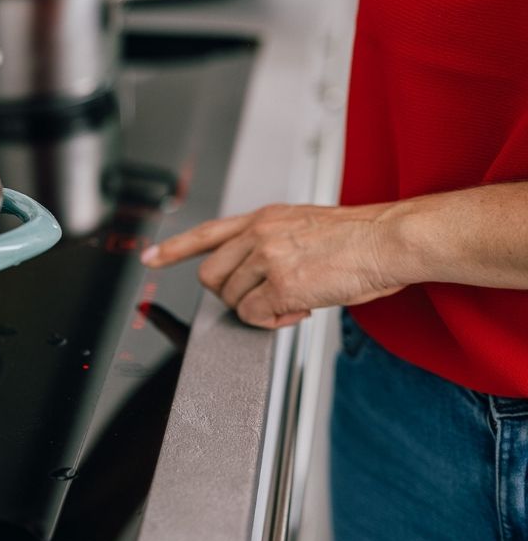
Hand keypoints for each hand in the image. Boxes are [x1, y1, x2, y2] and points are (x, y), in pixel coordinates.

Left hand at [141, 203, 405, 328]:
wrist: (389, 239)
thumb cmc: (360, 237)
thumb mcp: (304, 226)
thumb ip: (273, 243)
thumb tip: (259, 275)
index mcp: (263, 218)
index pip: (206, 233)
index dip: (174, 249)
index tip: (151, 258)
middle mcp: (258, 234)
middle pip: (211, 277)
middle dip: (232, 296)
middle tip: (265, 300)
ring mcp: (267, 258)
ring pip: (234, 300)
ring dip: (260, 310)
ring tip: (296, 301)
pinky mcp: (281, 284)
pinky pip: (256, 316)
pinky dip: (273, 322)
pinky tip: (298, 311)